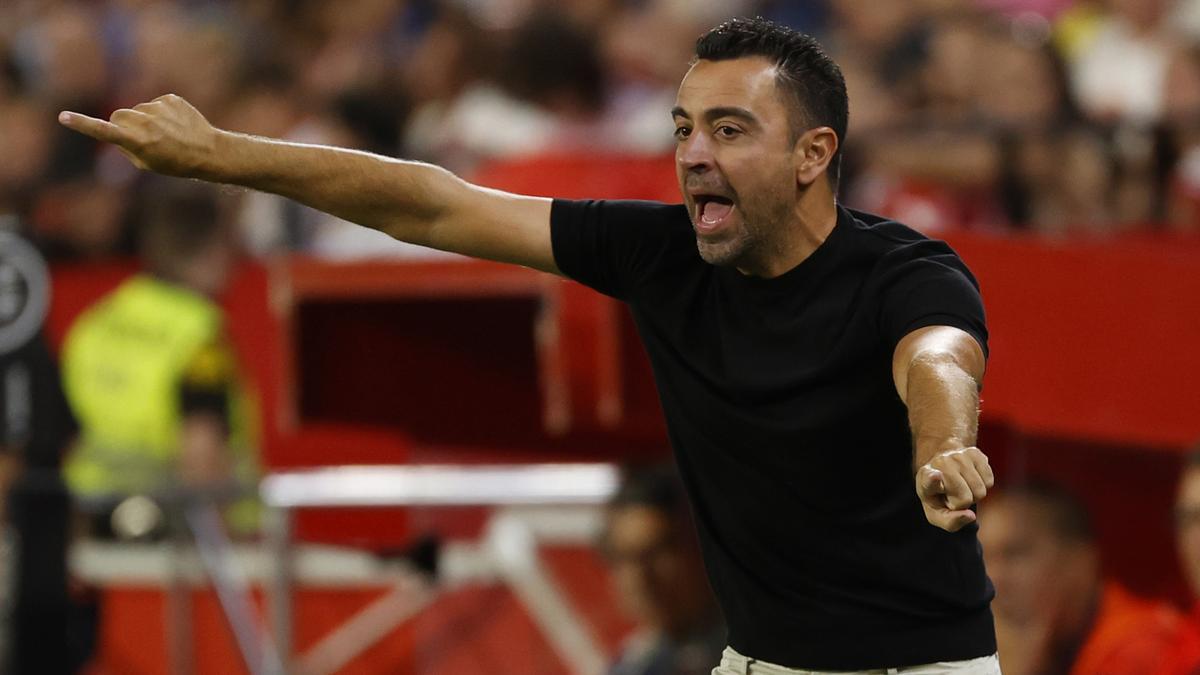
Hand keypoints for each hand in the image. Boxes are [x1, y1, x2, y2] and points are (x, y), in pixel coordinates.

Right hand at [58, 94, 221, 178]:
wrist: (209, 151)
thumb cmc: (175, 163)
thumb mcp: (146, 162)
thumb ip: (125, 146)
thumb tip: (116, 131)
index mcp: (136, 140)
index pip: (103, 131)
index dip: (82, 124)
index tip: (63, 116)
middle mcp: (144, 121)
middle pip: (118, 116)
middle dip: (124, 125)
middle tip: (143, 140)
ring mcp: (157, 107)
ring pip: (138, 110)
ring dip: (146, 120)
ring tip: (166, 134)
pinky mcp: (169, 98)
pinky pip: (157, 104)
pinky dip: (162, 113)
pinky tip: (177, 125)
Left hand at [916, 446, 993, 531]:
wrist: (941, 467)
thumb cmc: (939, 496)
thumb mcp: (937, 514)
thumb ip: (950, 522)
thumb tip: (970, 516)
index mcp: (925, 479)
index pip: (930, 479)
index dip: (933, 479)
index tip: (935, 475)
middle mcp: (941, 464)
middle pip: (966, 498)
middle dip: (963, 502)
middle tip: (953, 494)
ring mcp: (958, 456)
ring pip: (980, 491)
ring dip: (973, 494)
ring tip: (961, 486)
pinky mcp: (974, 452)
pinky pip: (989, 481)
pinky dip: (983, 485)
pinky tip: (970, 478)